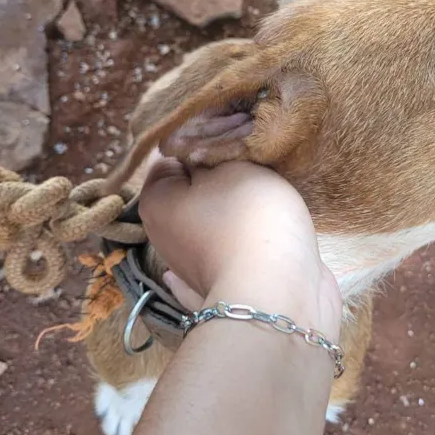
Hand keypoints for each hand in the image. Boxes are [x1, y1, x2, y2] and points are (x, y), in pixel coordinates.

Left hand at [138, 159, 341, 339]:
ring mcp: (192, 267)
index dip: (201, 142)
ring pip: (213, 224)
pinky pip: (228, 255)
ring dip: (236, 214)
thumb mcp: (232, 164)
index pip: (171, 157)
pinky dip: (235, 247)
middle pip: (193, 193)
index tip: (231, 139)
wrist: (278, 296)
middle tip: (255, 167)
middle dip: (222, 179)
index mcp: (156, 201)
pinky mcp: (223, 287)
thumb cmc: (249, 218)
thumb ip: (213, 150)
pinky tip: (243, 242)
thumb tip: (199, 151)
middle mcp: (165, 236)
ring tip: (269, 199)